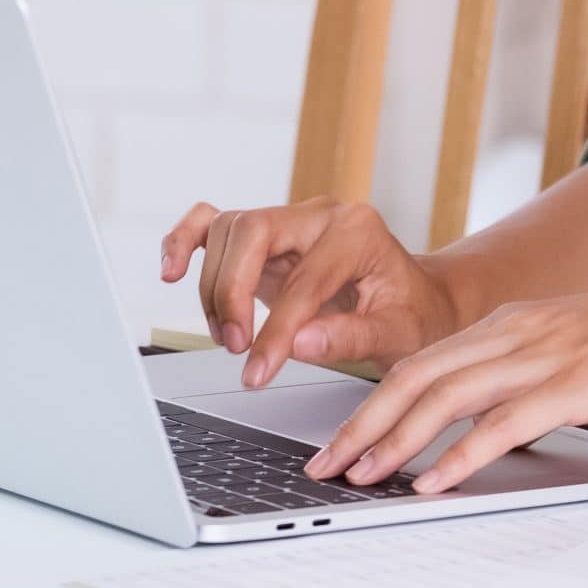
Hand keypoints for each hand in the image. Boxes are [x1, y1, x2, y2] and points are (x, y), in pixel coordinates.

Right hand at [158, 196, 466, 387]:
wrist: (417, 300)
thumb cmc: (412, 315)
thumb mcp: (398, 333)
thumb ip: (350, 338)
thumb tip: (298, 344)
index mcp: (358, 231)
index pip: (304, 279)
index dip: (275, 331)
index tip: (257, 372)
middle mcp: (321, 215)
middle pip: (252, 232)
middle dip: (233, 293)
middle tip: (235, 347)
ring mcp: (290, 220)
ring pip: (229, 231)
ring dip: (216, 287)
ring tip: (230, 338)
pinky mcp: (267, 236)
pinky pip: (214, 223)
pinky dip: (186, 241)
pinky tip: (170, 270)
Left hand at [302, 253, 587, 493]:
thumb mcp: (578, 343)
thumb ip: (535, 367)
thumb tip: (499, 411)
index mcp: (513, 320)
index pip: (422, 359)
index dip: (372, 400)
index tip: (343, 437)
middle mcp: (516, 331)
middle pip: (415, 376)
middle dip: (361, 423)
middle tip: (325, 464)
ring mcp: (544, 354)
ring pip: (444, 397)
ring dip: (393, 441)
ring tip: (360, 476)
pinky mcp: (576, 383)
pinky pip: (502, 423)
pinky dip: (459, 455)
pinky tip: (434, 481)